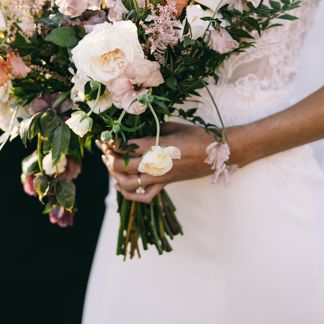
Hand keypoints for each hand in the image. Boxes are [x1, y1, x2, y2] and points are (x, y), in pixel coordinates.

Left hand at [97, 123, 213, 202]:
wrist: (219, 154)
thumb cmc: (197, 136)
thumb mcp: (173, 126)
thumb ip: (152, 128)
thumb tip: (135, 128)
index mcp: (159, 147)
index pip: (127, 147)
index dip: (113, 142)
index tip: (107, 136)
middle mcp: (157, 165)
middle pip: (122, 166)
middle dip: (109, 157)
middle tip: (105, 147)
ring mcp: (161, 178)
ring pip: (128, 184)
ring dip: (114, 175)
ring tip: (109, 163)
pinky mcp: (165, 185)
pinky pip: (144, 196)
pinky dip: (128, 194)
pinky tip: (119, 185)